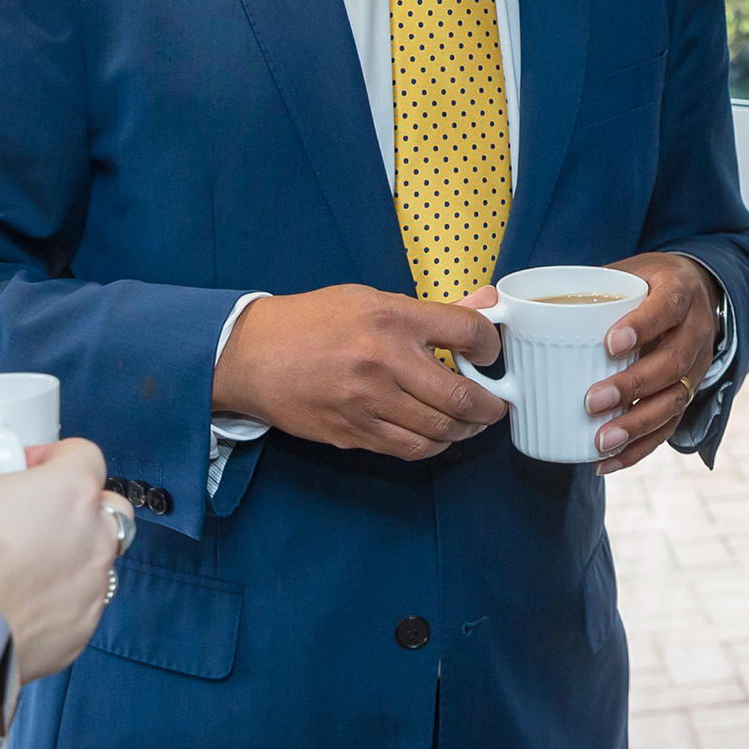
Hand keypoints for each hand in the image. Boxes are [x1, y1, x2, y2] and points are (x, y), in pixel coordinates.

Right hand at [0, 393, 120, 680]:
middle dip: (69, 502)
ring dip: (66, 550)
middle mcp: (97, 537)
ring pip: (94, 555)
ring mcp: (93, 588)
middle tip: (19, 514)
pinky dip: (56, 597)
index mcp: (73, 490)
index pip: (83, 452)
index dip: (49, 455)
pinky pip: (79, 603)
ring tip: (14, 559)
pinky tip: (15, 600)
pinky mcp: (80, 631)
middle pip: (99, 503)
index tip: (15, 470)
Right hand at [213, 283, 508, 459]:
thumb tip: (488, 302)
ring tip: (471, 421)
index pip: (467, 331)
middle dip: (490, 405)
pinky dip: (433, 445)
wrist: (252, 355)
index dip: (491, 346)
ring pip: (439, 430)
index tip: (490, 353)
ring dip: (466, 429)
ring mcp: (366, 402)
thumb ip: (432, 310)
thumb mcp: (370, 299)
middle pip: (460, 395)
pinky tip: (438, 435)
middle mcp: (383, 360)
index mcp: (391, 317)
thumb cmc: (314, 321)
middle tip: (496, 404)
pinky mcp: (352, 433)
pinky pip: (409, 449)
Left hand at [584, 252, 721, 472]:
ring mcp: (696, 366)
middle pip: (672, 362)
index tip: (609, 343)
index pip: (667, 307)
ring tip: (601, 440)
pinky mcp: (687, 394)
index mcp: (679, 292)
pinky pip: (668, 427)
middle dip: (633, 386)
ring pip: (675, 400)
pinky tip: (606, 461)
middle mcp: (695, 331)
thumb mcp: (624, 271)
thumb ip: (580, 286)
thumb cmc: (646, 284)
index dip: (643, 326)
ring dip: (637, 424)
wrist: (695, 293)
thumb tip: (499, 302)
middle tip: (592, 400)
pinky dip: (638, 449)